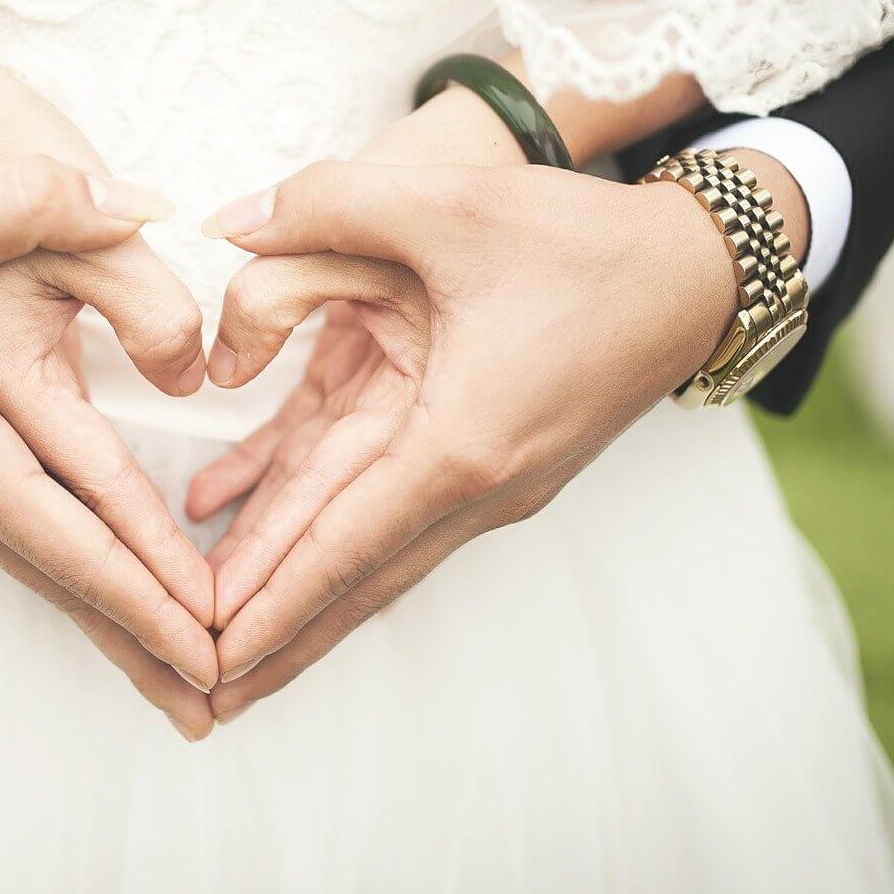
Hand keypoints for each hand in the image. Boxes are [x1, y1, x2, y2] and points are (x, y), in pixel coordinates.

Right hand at [0, 157, 219, 736]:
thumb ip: (42, 199)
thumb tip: (149, 204)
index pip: (76, 545)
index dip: (152, 596)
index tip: (215, 649)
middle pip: (66, 584)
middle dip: (144, 643)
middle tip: (220, 705)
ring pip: (43, 568)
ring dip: (112, 618)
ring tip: (175, 670)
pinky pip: (20, 540)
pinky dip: (74, 575)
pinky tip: (105, 589)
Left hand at [195, 159, 741, 721]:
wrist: (694, 274)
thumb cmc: (581, 242)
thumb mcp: (447, 202)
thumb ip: (325, 204)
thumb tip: (226, 225)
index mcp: (460, 442)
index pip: (341, 545)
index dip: (268, 602)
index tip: (210, 658)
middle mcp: (475, 486)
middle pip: (353, 579)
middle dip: (275, 636)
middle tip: (199, 691)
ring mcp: (487, 484)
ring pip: (370, 555)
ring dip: (298, 598)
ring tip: (231, 647)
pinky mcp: (487, 461)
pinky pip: (389, 508)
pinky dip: (325, 526)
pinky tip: (252, 514)